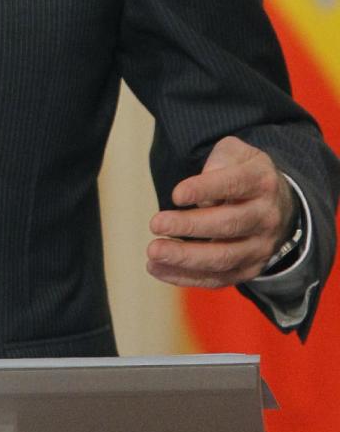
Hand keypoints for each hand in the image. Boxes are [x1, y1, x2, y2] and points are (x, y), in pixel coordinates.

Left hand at [147, 136, 295, 288]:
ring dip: (185, 258)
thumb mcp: (236, 152)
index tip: (175, 195)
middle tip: (155, 224)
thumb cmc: (243, 173)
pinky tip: (157, 269)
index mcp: (262, 182)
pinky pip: (218, 279)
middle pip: (228, 225)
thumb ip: (219, 159)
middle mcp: (266, 217)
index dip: (204, 189)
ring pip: (223, 258)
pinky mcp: (250, 269)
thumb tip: (199, 191)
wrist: (278, 205)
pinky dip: (186, 277)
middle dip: (189, 226)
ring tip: (153, 252)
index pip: (234, 184)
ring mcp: (261, 247)